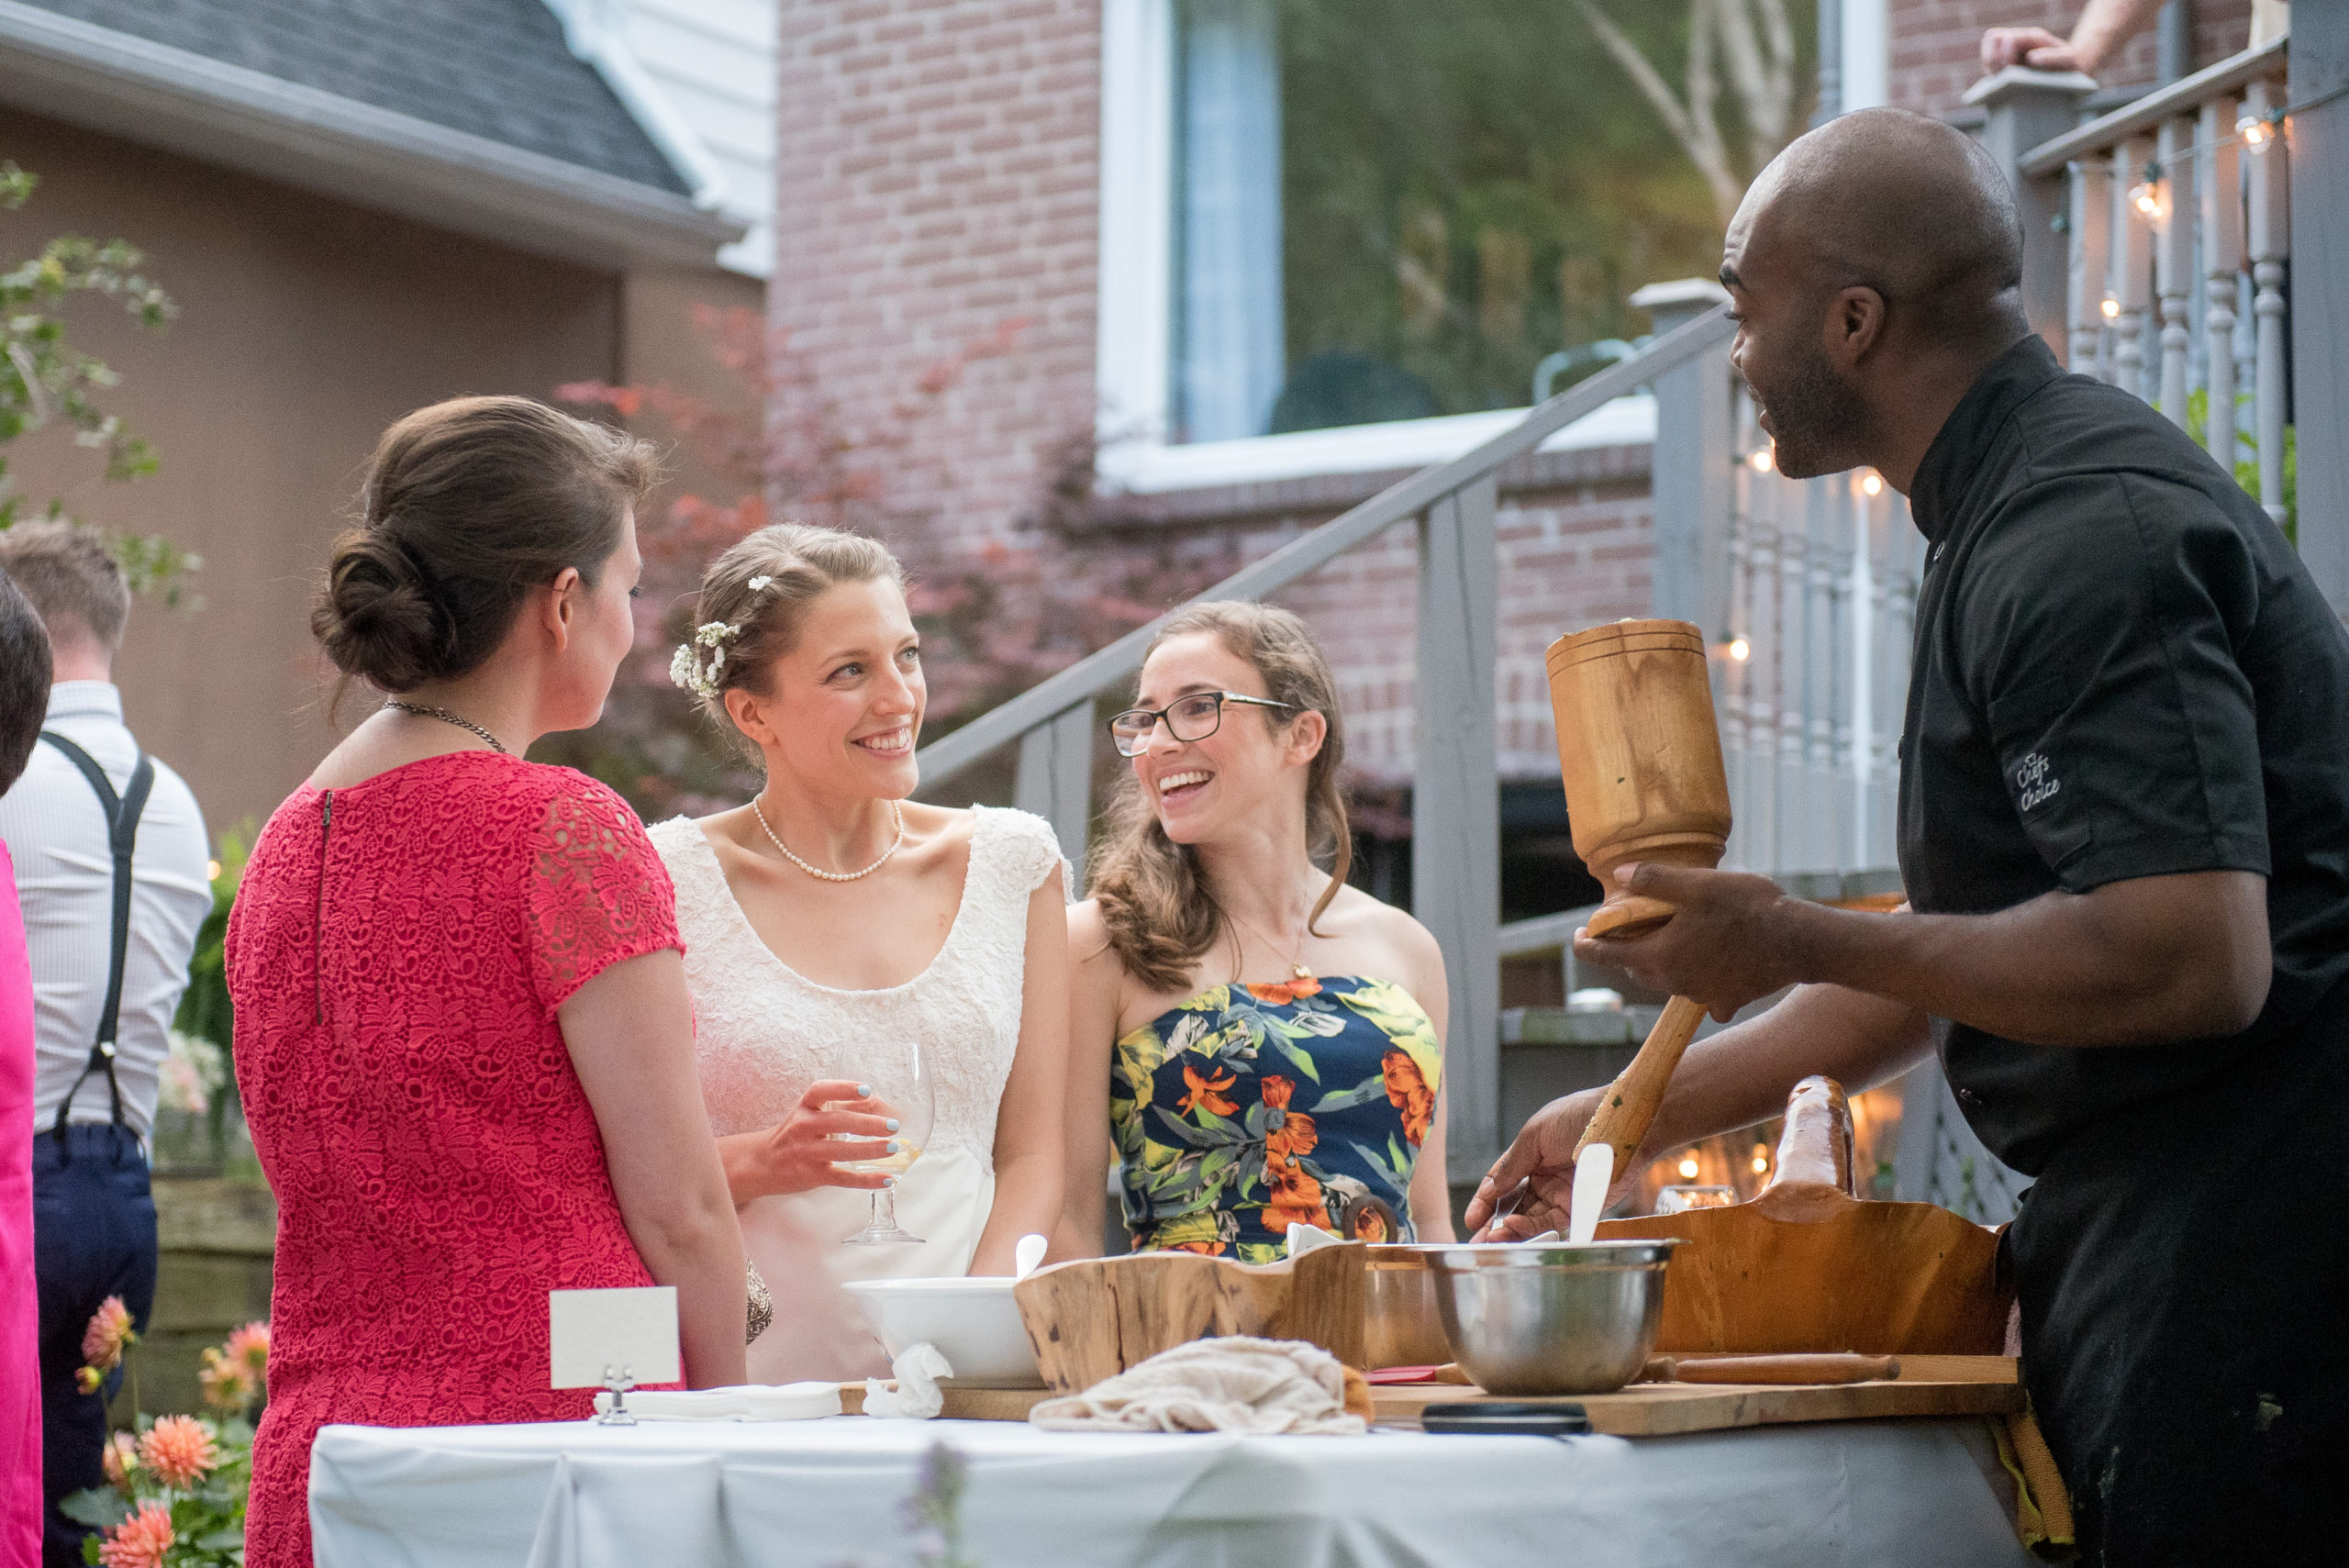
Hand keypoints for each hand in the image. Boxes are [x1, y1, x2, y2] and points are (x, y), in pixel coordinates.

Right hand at [719, 1079, 898, 1203]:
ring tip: (894, 1147)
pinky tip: (887, 1179)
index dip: (843, 1089)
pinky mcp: (810, 1175)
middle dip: (868, 1124)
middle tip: (893, 1125)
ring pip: (841, 1150)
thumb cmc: (794, 1135)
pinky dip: (866, 1180)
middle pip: (837, 1122)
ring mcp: (805, 1152)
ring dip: (870, 1150)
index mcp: (804, 1107)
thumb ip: (840, 1109)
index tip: (867, 1089)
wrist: (761, 1163)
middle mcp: (802, 1127)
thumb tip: (881, 1105)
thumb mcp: (810, 1116)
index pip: (820, 1091)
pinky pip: (842, 1178)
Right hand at [1462, 1087, 1659, 1239]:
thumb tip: (1489, 1188)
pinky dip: (1531, 1228)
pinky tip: (1513, 1228)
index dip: (1485, 1201)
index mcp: (1531, 1156)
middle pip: (1514, 1206)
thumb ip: (1512, 1163)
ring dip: (1509, 1230)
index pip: (1501, 1183)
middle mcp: (1544, 1178)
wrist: (1623, 1125)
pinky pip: (1552, 1224)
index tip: (1472, 1217)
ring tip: (1491, 1240)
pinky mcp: (1581, 1209)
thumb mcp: (1535, 1133)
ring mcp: (1562, 1195)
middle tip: (1478, 1241)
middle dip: (1494, 1224)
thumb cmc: (1581, 1116)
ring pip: (1530, 1219)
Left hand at [1573, 862, 1802, 1021]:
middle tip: (1626, 931)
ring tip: (1668, 939)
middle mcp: (1677, 982)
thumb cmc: (1747, 908)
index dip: (1586, 946)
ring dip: (1661, 962)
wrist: (1799, 942)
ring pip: (1668, 980)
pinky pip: (1706, 993)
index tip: (1575, 938)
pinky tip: (1712, 967)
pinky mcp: (1730, 998)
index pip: (1608, 955)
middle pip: (1638, 969)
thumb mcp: (1698, 884)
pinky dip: (1702, 979)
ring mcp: (1704, 994)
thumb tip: (1620, 875)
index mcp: (1661, 956)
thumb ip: (1655, 880)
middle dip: (1626, 951)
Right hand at [1981, 26, 2083, 72]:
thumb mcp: (2069, 61)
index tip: (2010, 70)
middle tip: (2001, 73)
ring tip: (2000, 78)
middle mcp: (2019, 41)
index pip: (2006, 38)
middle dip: (1991, 57)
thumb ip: (2053, 58)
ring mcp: (2011, 51)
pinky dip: (1990, 72)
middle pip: (1991, 37)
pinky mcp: (2006, 63)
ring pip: (1987, 49)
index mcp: (2032, 38)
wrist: (2072, 71)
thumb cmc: (2071, 65)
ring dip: (1988, 65)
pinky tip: (2001, 82)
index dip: (2004, 55)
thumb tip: (2031, 59)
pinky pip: (1988, 63)